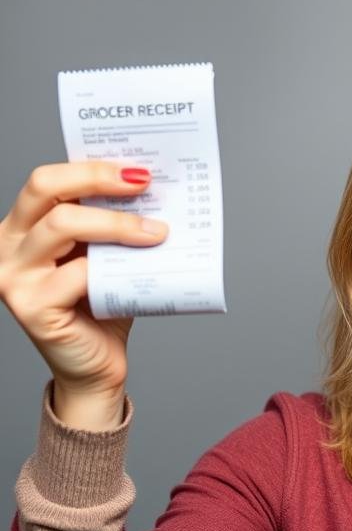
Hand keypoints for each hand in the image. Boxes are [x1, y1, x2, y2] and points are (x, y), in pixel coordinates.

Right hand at [0, 161, 167, 429]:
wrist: (98, 365)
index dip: (91, 166)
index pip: (48, 180)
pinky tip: (139, 270)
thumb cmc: (103, 305)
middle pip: (46, 189)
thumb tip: (157, 188)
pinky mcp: (30, 306)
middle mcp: (6, 245)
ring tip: (157, 231)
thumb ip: (114, 224)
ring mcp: (12, 276)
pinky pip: (77, 272)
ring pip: (63, 225)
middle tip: (145, 183)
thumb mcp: (107, 254)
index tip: (138, 166)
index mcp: (23, 226)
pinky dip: (112, 267)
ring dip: (117, 224)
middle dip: (98, 179)